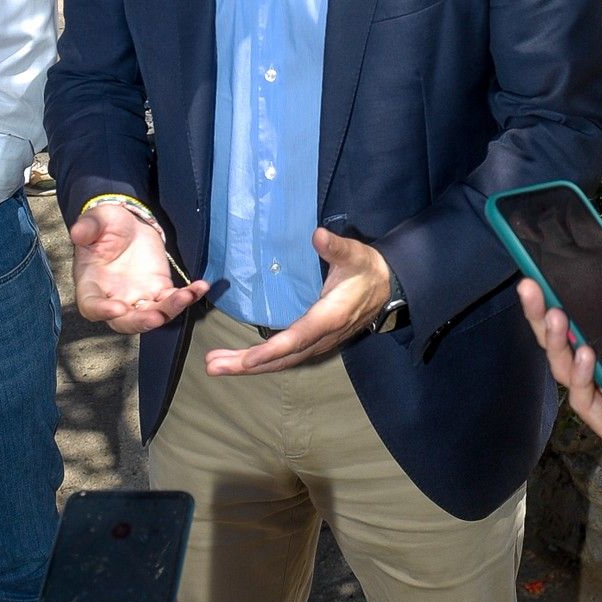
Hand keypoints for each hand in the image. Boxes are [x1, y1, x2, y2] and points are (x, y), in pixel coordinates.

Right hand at [70, 205, 207, 334]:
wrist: (128, 223)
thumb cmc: (105, 225)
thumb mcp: (96, 220)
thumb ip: (87, 227)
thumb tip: (77, 232)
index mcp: (91, 286)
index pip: (92, 306)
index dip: (103, 311)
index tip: (117, 308)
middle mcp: (114, 299)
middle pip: (125, 321)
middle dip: (141, 321)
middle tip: (156, 317)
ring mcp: (139, 298)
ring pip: (153, 314)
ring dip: (170, 310)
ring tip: (186, 296)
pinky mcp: (159, 290)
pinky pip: (174, 299)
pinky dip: (188, 296)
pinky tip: (201, 287)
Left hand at [206, 229, 392, 375]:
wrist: (387, 287)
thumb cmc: (367, 269)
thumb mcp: (355, 254)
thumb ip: (335, 247)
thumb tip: (317, 236)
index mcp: (330, 316)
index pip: (298, 337)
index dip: (272, 350)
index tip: (248, 359)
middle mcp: (322, 336)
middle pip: (282, 357)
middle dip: (248, 364)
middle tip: (214, 365)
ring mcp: (319, 343)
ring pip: (282, 361)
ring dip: (249, 365)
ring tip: (217, 365)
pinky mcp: (315, 342)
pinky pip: (287, 357)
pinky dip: (263, 362)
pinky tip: (242, 361)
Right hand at [518, 252, 601, 494]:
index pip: (580, 317)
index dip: (558, 295)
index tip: (541, 269)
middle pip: (563, 340)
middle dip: (541, 313)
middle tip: (530, 286)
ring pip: (566, 368)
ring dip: (556, 341)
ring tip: (553, 314)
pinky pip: (585, 399)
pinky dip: (580, 375)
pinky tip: (584, 353)